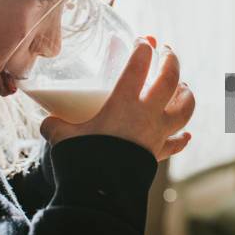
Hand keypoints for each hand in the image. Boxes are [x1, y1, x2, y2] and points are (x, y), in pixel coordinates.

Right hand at [40, 37, 195, 160]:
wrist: (102, 193)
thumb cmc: (82, 159)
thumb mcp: (62, 136)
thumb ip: (56, 124)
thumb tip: (49, 121)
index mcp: (123, 103)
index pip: (138, 66)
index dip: (142, 49)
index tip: (143, 41)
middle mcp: (146, 114)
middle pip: (169, 80)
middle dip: (171, 61)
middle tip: (167, 51)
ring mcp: (156, 134)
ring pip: (184, 109)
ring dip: (186, 94)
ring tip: (183, 86)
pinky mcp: (157, 154)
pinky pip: (175, 144)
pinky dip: (182, 138)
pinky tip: (185, 134)